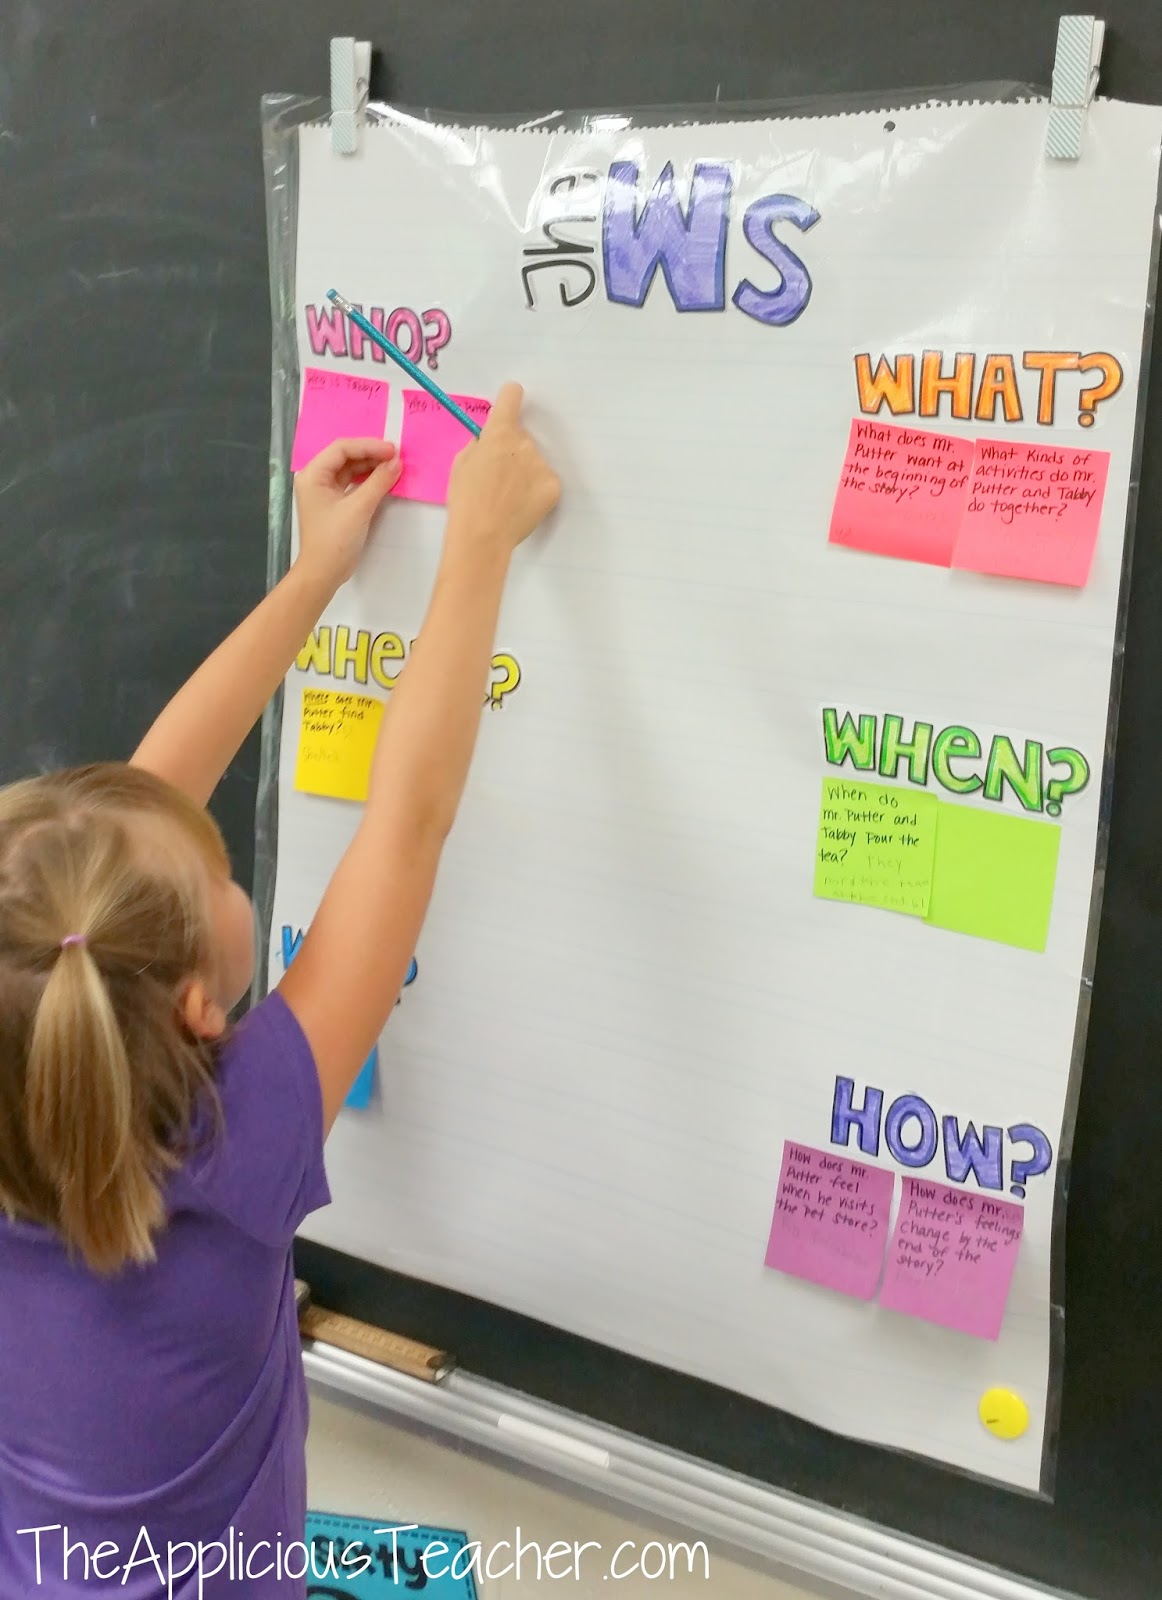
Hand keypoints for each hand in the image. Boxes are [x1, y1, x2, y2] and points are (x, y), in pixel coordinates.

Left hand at [294, 437, 401, 588]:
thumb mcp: (358, 509)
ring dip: (371, 467)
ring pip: (350, 470)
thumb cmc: (335, 540)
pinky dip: (368, 480)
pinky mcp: (334, 503)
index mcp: (313, 475)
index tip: (392, 450)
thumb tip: (397, 463)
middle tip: (396, 457)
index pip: (342, 449)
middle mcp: (316, 478)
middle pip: (345, 457)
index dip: (368, 446)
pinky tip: (384, 479)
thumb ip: (378, 482)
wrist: (323, 573)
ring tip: (393, 466)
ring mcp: (324, 491)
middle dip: (371, 455)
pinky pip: (352, 484)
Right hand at [446, 384, 559, 554]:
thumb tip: (489, 441)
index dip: (509, 400)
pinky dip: (535, 490)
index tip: (509, 406)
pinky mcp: (553, 485)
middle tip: (497, 475)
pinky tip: (521, 504)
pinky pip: (544, 480)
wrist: (483, 535)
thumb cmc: (465, 499)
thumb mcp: (461, 463)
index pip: (512, 396)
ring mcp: (541, 464)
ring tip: (507, 496)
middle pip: (522, 436)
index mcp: (499, 432)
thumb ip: (479, 444)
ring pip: (533, 460)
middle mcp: (525, 442)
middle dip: (511, 449)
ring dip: (524, 471)